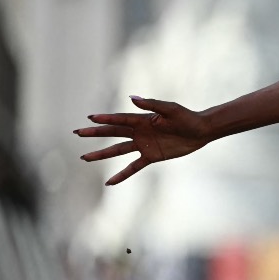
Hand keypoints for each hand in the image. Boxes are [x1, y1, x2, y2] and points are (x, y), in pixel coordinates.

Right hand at [74, 96, 210, 184]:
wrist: (201, 131)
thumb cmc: (187, 117)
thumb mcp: (171, 109)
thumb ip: (152, 104)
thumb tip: (132, 98)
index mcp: (142, 119)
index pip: (120, 119)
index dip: (105, 119)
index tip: (90, 118)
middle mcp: (140, 132)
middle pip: (113, 133)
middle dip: (95, 133)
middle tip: (77, 133)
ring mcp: (144, 145)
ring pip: (118, 150)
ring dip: (102, 154)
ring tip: (84, 157)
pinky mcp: (151, 156)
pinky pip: (133, 167)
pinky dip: (122, 174)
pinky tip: (110, 182)